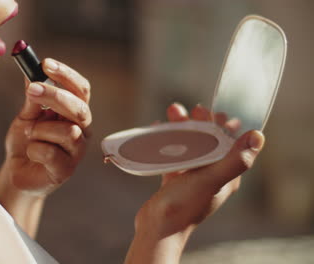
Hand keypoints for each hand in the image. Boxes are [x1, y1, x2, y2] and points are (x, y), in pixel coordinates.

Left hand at [2, 58, 91, 195]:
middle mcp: (82, 130)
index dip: (66, 75)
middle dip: (55, 96)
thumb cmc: (26, 141)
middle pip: (80, 108)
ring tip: (29, 134)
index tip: (45, 64)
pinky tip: (31, 153)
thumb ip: (33, 97)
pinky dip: (34, 149)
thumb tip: (32, 70)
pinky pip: (50, 153)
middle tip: (31, 90)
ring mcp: (77, 152)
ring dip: (40, 129)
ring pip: (68, 132)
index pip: (81, 89)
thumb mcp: (27, 114)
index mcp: (75, 113)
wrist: (16, 172)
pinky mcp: (66, 171)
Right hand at [126, 103, 264, 262]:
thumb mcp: (211, 179)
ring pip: (190, 145)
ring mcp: (193, 177)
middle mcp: (212, 175)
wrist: (157, 227)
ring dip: (182, 128)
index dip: (224, 125)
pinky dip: (167, 140)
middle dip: (200, 123)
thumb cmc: (184, 205)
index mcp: (226, 175)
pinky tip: (158, 129)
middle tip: (190, 110)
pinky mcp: (175, 179)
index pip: (231, 143)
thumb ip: (235, 160)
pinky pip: (173, 154)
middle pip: (209, 141)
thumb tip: (258, 136)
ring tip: (172, 113)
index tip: (212, 113)